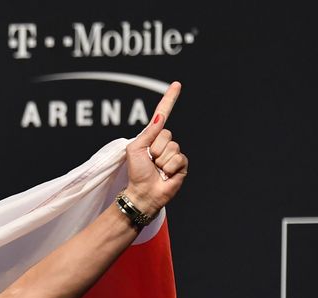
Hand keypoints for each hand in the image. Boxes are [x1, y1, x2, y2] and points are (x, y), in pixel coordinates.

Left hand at [124, 81, 187, 214]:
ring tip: (156, 170)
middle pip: (166, 134)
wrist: (143, 193)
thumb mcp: (135, 149)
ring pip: (172, 147)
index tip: (176, 84)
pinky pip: (179, 158)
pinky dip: (169, 167)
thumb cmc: (136, 172)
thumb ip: (147, 133)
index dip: (169, 99)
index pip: (163, 114)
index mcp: (152, 136)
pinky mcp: (182, 164)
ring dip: (161, 160)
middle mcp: (165, 142)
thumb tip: (159, 117)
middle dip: (155, 149)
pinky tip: (165, 175)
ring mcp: (174, 153)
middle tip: (150, 161)